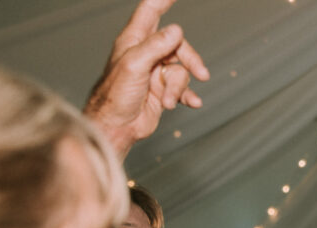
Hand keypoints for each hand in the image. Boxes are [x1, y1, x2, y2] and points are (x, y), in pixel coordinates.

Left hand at [83, 0, 209, 158]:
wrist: (116, 126)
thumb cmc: (115, 95)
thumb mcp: (135, 65)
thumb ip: (155, 45)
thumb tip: (176, 30)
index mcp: (134, 40)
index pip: (150, 11)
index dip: (162, 0)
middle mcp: (146, 53)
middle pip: (178, 45)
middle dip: (190, 60)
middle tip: (201, 73)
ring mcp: (155, 73)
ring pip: (181, 70)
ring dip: (178, 88)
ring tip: (168, 100)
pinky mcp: (162, 91)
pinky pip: (183, 88)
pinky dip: (188, 96)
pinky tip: (192, 103)